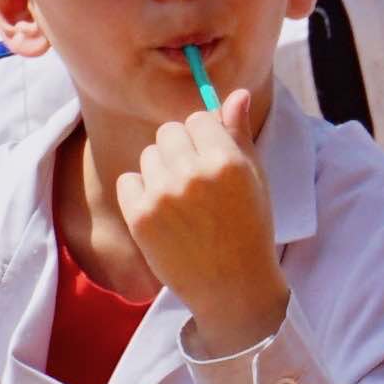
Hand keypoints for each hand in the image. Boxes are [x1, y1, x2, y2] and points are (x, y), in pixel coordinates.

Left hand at [116, 74, 285, 356]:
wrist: (233, 289)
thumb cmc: (249, 230)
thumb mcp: (255, 180)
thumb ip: (239, 134)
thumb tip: (235, 94)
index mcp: (227, 161)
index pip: (198, 118)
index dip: (203, 138)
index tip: (210, 161)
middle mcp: (194, 174)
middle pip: (169, 132)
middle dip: (180, 151)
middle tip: (195, 185)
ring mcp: (164, 195)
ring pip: (148, 155)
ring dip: (160, 172)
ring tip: (181, 203)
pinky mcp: (140, 216)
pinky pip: (128, 180)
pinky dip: (139, 193)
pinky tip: (162, 214)